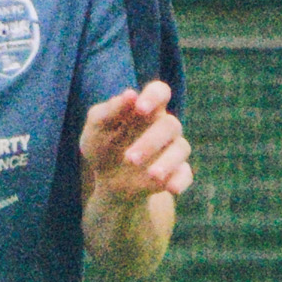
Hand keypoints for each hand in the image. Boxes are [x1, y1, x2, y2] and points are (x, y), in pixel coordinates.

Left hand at [79, 80, 192, 204]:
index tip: (140, 108)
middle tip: (129, 159)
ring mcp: (172, 149)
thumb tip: (130, 94)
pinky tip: (171, 189)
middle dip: (151, 141)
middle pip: (170, 125)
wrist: (106, 181)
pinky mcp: (175, 172)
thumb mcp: (96, 129)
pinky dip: (179, 180)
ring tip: (151, 175)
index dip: (154, 97)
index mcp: (146, 108)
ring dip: (166, 162)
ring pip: (181, 149)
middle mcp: (163, 126)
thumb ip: (109, 111)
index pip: (159, 92)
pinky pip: (185, 174)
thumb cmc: (102, 146)